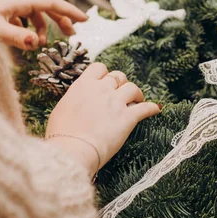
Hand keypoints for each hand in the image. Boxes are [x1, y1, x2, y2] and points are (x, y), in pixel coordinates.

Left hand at [0, 0, 86, 49]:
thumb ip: (17, 37)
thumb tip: (36, 43)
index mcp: (19, 1)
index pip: (51, 3)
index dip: (69, 11)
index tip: (85, 20)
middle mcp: (16, 2)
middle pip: (46, 8)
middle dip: (61, 21)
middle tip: (72, 36)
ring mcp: (9, 7)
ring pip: (34, 16)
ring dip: (42, 30)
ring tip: (41, 45)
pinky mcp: (2, 14)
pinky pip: (23, 21)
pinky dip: (29, 31)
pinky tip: (25, 41)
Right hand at [45, 63, 160, 176]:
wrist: (72, 149)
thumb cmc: (61, 134)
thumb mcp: (60, 110)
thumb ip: (74, 100)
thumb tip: (77, 102)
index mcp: (83, 85)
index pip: (99, 68)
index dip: (104, 75)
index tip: (105, 82)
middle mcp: (101, 89)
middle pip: (118, 76)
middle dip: (121, 84)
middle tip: (121, 94)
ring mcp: (116, 102)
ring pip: (133, 88)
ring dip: (137, 94)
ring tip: (138, 101)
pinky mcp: (128, 117)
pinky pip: (146, 108)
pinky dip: (152, 108)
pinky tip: (156, 109)